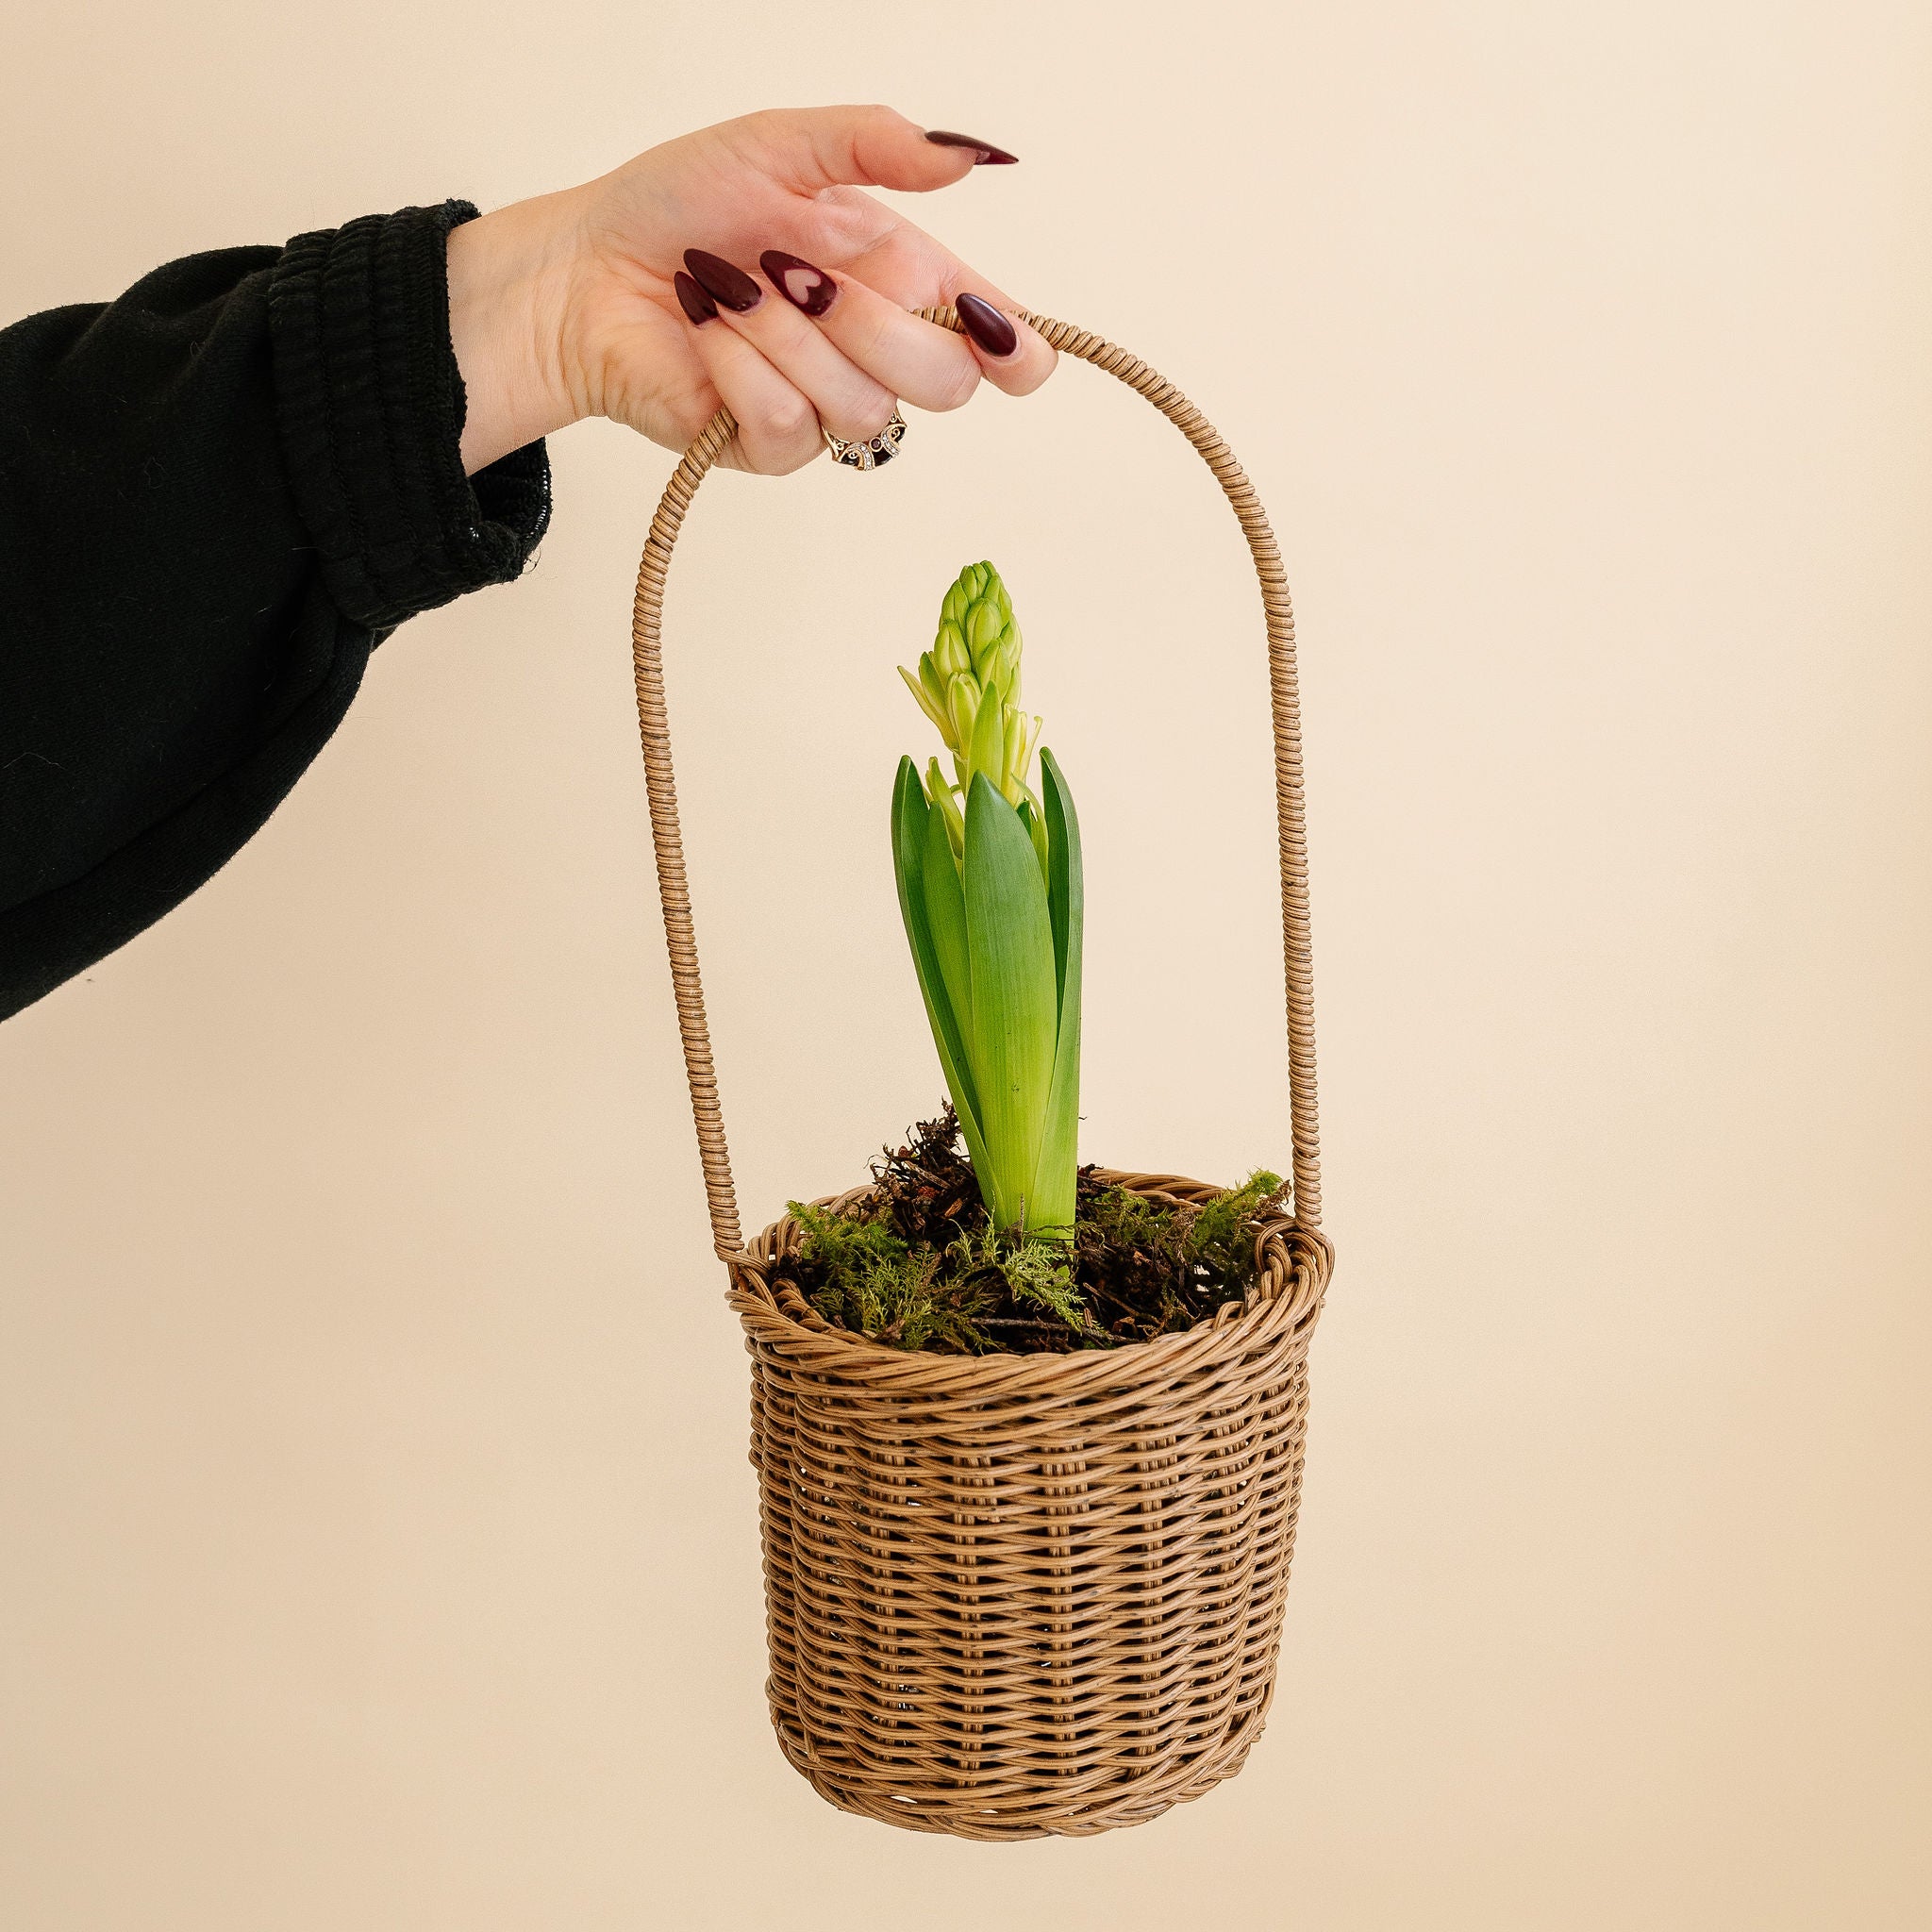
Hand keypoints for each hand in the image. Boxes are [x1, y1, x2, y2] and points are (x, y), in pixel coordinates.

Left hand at [445, 106, 1055, 474]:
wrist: (591, 265)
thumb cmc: (681, 205)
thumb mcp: (783, 145)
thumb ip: (880, 146)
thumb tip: (973, 156)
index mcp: (905, 281)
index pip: (1004, 347)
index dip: (1021, 353)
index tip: (996, 334)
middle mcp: (878, 352)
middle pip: (948, 385)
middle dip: (872, 323)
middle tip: (794, 269)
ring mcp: (828, 407)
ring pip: (865, 407)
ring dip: (786, 336)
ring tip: (730, 288)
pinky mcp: (771, 447)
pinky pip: (792, 427)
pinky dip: (740, 367)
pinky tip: (707, 328)